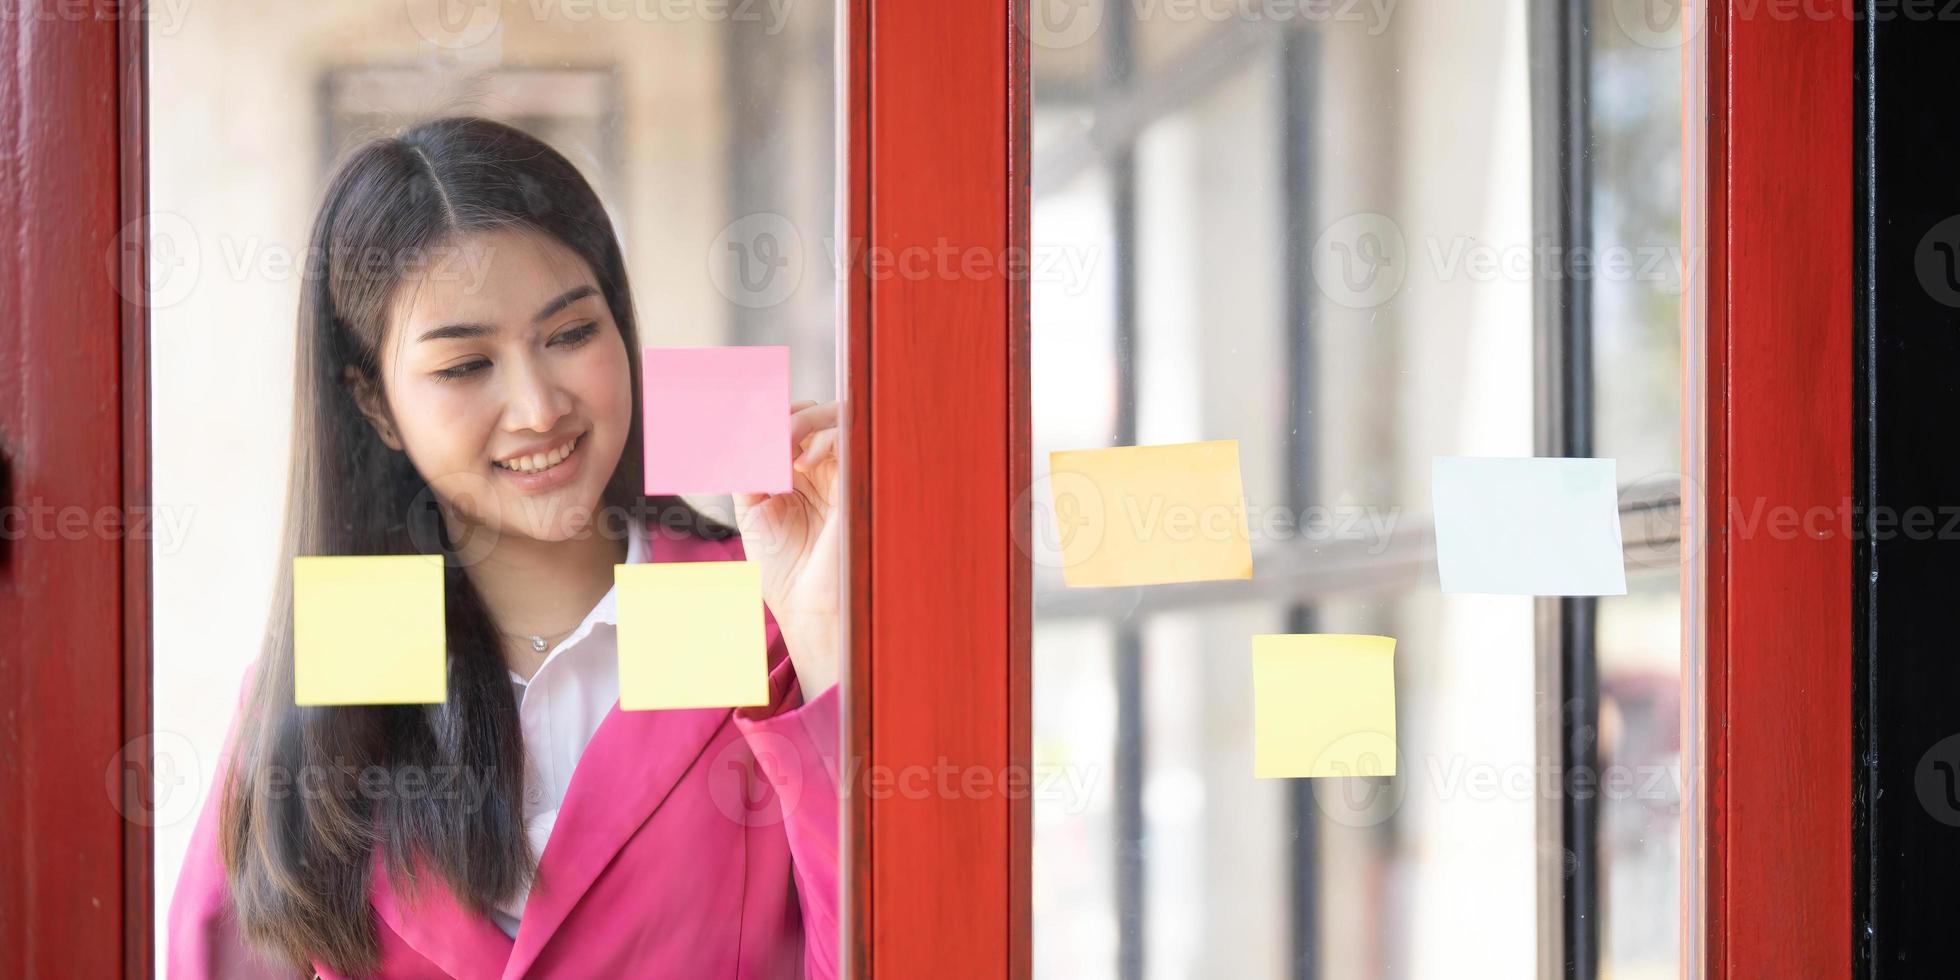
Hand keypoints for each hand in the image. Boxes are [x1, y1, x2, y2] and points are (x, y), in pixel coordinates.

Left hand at [731, 400, 840, 698]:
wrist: (810, 606)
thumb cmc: (785, 569)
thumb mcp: (753, 509)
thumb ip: (748, 467)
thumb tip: (743, 429)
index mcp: (802, 474)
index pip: (792, 424)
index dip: (773, 414)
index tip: (747, 419)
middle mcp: (827, 469)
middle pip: (815, 413)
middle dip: (786, 415)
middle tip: (764, 435)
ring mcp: (846, 473)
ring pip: (835, 417)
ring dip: (801, 421)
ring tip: (780, 444)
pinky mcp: (861, 481)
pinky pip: (848, 438)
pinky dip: (822, 440)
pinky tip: (801, 465)